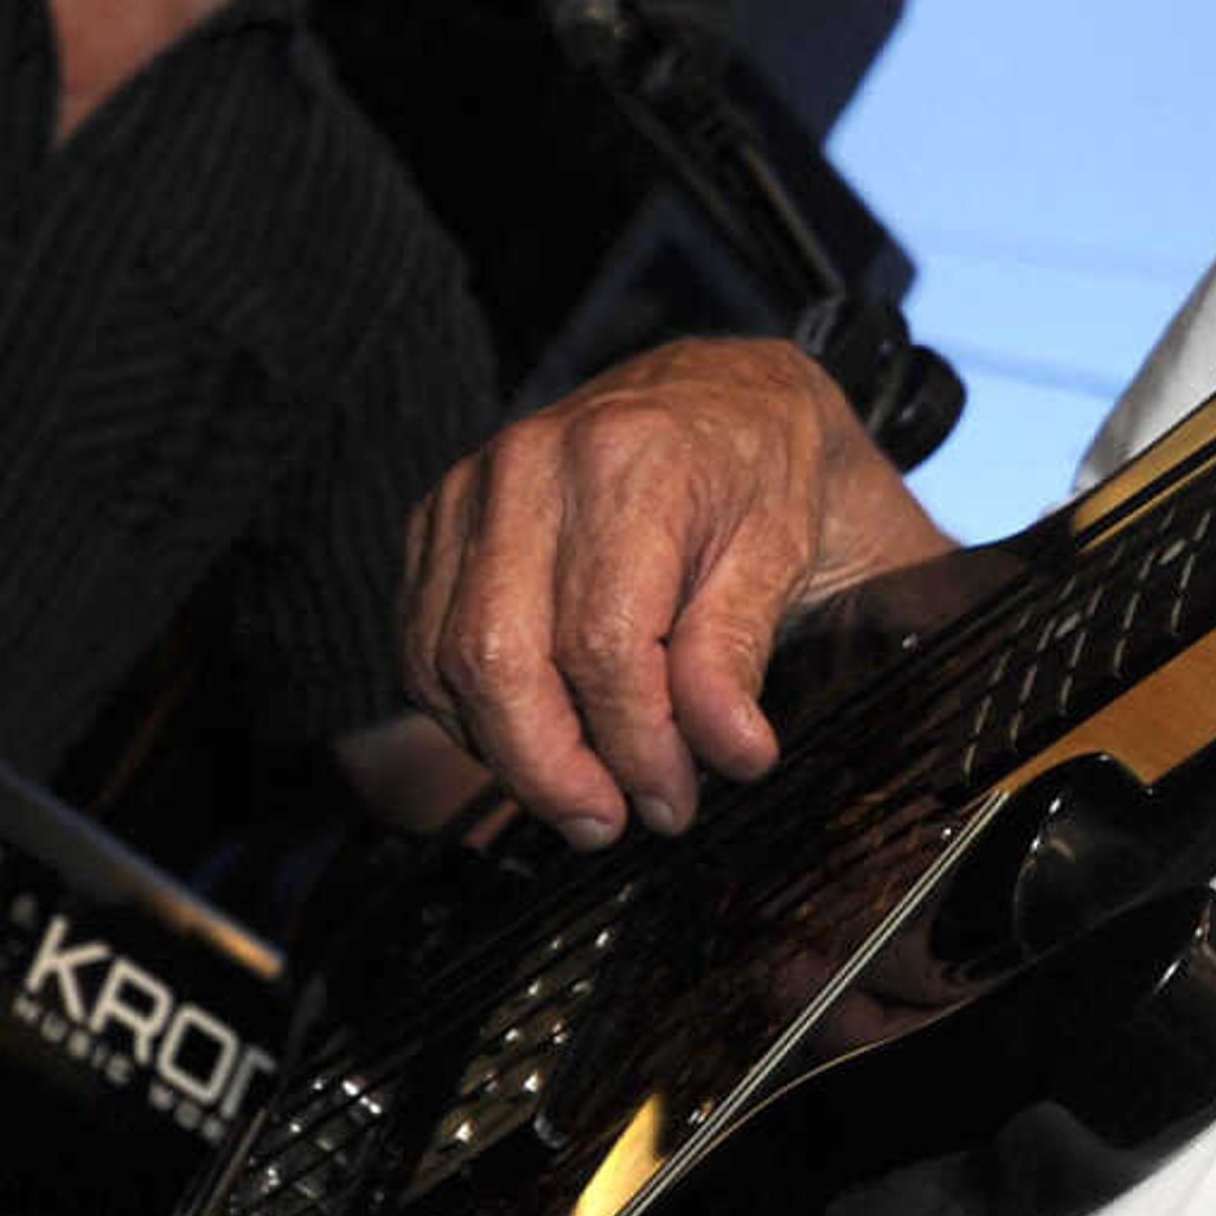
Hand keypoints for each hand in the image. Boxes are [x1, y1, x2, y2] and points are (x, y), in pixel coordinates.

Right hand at [402, 336, 954, 846]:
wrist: (725, 394)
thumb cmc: (767, 470)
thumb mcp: (790, 550)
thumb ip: (740, 649)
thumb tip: (728, 752)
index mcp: (633, 460)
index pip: (604, 641)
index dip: (636, 742)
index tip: (674, 798)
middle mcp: (534, 464)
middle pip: (503, 659)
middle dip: (554, 769)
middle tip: (614, 822)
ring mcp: (472, 486)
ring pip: (449, 662)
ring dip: (510, 754)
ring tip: (584, 794)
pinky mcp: (438, 516)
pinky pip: (424, 645)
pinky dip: (471, 714)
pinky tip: (535, 739)